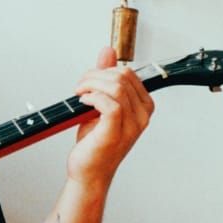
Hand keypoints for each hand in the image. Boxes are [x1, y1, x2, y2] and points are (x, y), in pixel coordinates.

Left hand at [68, 47, 154, 188]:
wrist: (89, 171)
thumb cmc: (95, 141)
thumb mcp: (100, 103)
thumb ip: (105, 77)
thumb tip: (108, 51)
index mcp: (142, 106)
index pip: (129, 73)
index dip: (104, 71)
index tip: (88, 81)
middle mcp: (141, 116)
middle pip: (122, 77)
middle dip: (95, 75)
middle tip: (81, 86)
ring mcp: (131, 125)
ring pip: (116, 87)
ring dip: (91, 85)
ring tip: (80, 94)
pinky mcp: (115, 132)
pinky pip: (109, 104)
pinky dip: (92, 97)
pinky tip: (83, 103)